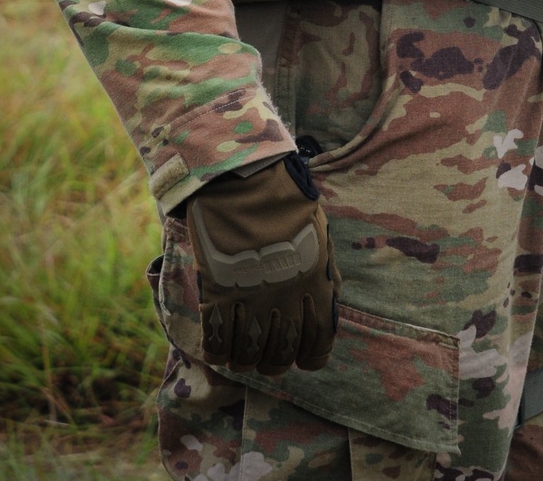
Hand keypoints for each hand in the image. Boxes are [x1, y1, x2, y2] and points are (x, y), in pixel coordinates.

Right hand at [186, 153, 339, 375]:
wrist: (245, 179)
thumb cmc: (286, 202)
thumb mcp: (319, 237)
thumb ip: (324, 275)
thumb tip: (325, 308)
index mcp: (315, 284)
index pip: (319, 341)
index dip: (311, 356)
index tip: (304, 360)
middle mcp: (285, 298)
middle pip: (281, 354)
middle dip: (274, 363)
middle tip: (267, 358)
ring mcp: (250, 298)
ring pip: (248, 353)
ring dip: (245, 360)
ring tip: (241, 357)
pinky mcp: (218, 291)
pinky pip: (218, 337)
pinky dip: (218, 350)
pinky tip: (219, 349)